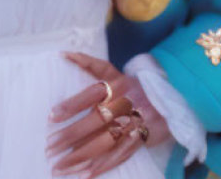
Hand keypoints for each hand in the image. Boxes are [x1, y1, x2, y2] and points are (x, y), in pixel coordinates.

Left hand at [46, 51, 169, 177]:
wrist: (171, 96)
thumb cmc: (132, 84)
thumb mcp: (113, 71)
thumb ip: (88, 63)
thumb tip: (63, 54)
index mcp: (116, 84)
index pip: (90, 95)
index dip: (71, 105)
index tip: (51, 117)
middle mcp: (125, 103)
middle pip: (95, 120)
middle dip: (71, 136)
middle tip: (50, 148)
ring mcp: (134, 122)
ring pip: (106, 141)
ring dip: (82, 156)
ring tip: (60, 167)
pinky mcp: (142, 138)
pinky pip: (121, 154)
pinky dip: (103, 166)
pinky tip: (85, 174)